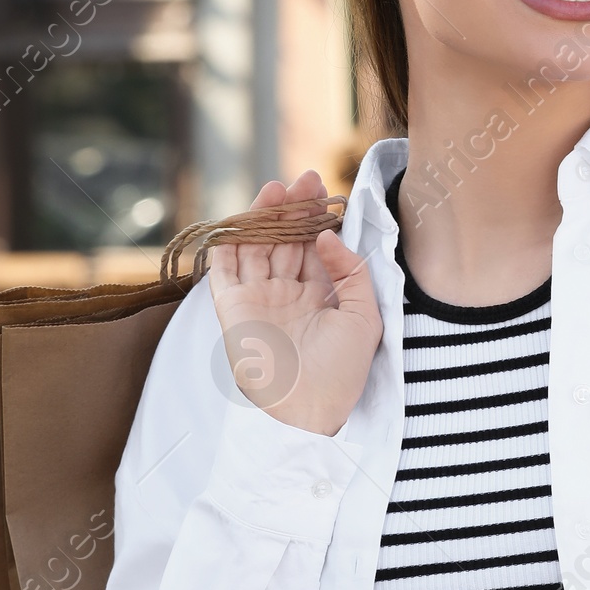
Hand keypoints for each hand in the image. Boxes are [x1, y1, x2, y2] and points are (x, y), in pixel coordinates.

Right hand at [209, 169, 382, 434]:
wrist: (307, 410)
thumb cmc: (342, 371)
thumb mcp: (364, 317)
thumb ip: (351, 272)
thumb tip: (328, 235)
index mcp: (318, 296)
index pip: (313, 246)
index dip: (316, 217)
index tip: (324, 188)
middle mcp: (286, 294)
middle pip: (284, 240)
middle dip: (292, 209)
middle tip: (302, 180)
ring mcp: (257, 298)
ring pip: (256, 246)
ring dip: (263, 216)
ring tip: (277, 189)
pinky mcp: (231, 307)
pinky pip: (225, 266)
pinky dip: (229, 240)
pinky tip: (242, 216)